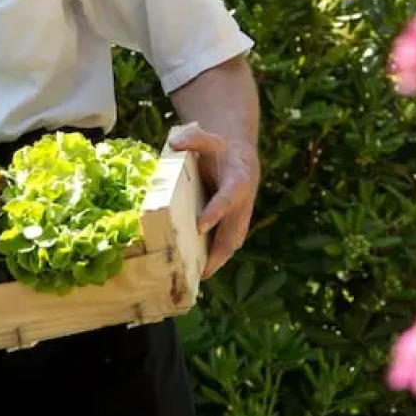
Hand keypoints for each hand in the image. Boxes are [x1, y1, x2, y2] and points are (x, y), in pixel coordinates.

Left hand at [169, 122, 258, 278]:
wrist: (241, 160)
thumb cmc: (220, 151)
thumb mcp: (209, 139)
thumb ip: (193, 138)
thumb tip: (174, 143)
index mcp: (237, 183)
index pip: (226, 200)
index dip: (215, 213)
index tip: (200, 226)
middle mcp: (242, 205)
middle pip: (233, 232)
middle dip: (219, 252)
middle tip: (202, 270)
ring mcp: (240, 218)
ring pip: (232, 243)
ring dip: (218, 260)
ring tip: (199, 277)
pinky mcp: (234, 226)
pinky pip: (227, 244)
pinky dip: (216, 258)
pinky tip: (200, 271)